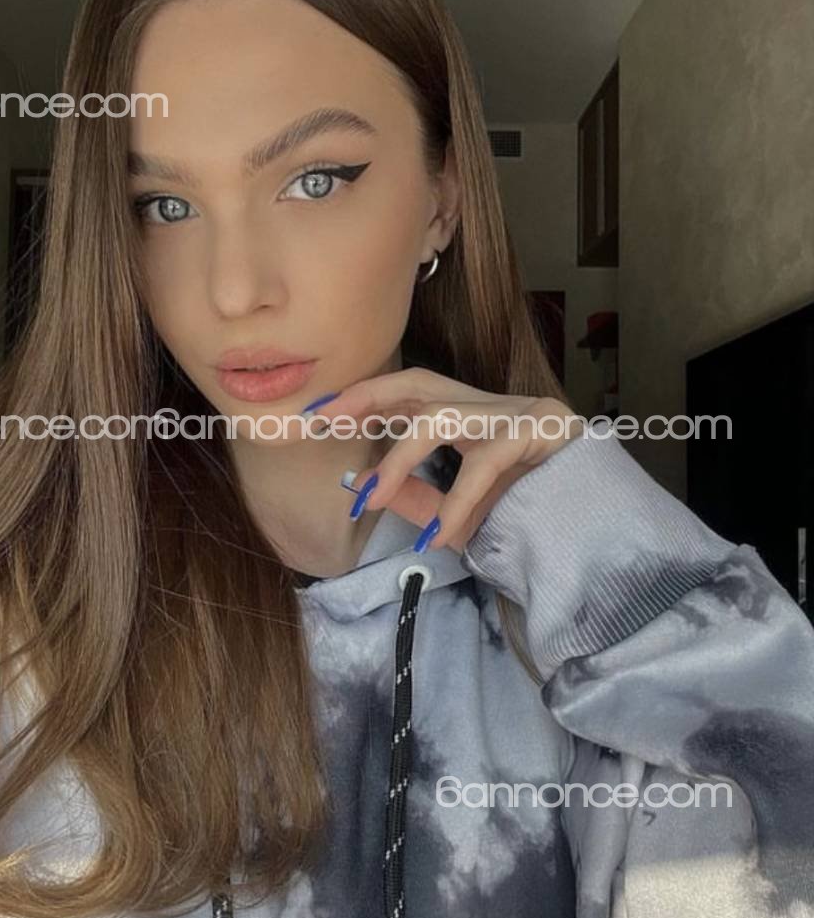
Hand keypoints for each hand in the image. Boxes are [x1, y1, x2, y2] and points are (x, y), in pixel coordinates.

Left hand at [315, 367, 583, 552]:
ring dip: (399, 460)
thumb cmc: (528, 515)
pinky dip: (457, 501)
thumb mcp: (457, 512)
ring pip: (441, 419)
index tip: (320, 413)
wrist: (597, 528)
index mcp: (470, 417)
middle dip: (367, 398)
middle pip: (418, 382)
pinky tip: (440, 535)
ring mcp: (516, 415)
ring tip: (371, 497)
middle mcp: (489, 405)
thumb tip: (359, 485)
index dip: (363, 398)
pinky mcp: (540, 434)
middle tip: (324, 419)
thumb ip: (413, 498)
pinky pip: (486, 465)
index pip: (408, 393)